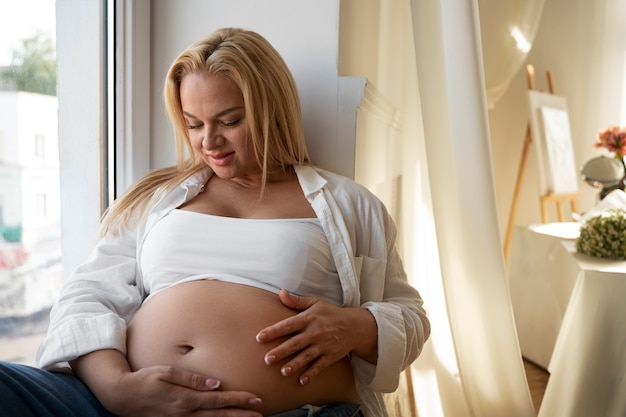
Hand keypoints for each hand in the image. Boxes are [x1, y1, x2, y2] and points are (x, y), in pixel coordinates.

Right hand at [70, 350, 262, 416]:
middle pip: (219, 416)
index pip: (218, 401)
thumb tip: (216, 383)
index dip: (238, 399)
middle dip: (241, 414)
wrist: (122, 397)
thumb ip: (192, 379)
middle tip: (261, 413)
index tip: (256, 398)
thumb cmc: (145, 380)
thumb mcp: (167, 372)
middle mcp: (185, 414)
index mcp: (185, 400)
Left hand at [255, 289, 376, 384]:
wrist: (355, 326)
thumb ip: (296, 301)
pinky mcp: (330, 356)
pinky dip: (311, 374)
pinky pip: (320, 366)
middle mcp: (315, 332)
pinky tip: (301, 381)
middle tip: (267, 359)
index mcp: (309, 318)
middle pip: (295, 343)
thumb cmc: (330, 313)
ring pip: (306, 356)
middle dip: (281, 351)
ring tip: (283, 372)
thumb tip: (280, 292)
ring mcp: (323, 345)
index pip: (288, 325)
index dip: (274, 331)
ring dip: (294, 364)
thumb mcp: (315, 303)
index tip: (260, 337)